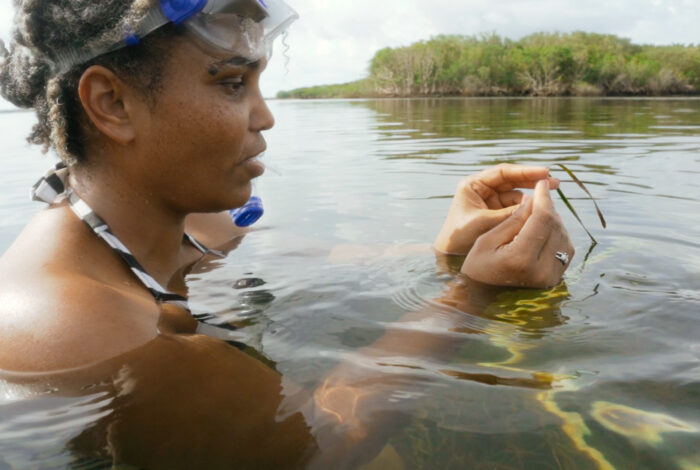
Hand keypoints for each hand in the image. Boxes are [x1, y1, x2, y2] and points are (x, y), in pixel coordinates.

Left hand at [434, 164, 559, 254]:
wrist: (449, 257)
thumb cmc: (460, 237)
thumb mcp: (484, 223)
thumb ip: (508, 213)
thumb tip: (534, 204)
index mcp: (473, 185)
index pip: (503, 172)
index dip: (525, 171)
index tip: (545, 172)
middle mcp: (482, 190)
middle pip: (512, 180)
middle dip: (533, 181)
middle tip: (555, 183)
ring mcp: (490, 201)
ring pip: (516, 194)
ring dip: (532, 196)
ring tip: (550, 200)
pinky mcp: (496, 213)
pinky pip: (515, 207)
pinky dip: (527, 209)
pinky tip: (540, 212)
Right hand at [461, 179, 574, 288]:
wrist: (481, 297)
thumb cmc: (478, 266)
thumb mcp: (487, 239)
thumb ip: (513, 219)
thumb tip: (534, 199)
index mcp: (521, 259)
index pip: (542, 219)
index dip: (544, 198)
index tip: (541, 182)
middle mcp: (541, 270)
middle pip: (555, 226)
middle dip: (549, 207)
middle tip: (539, 195)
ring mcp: (550, 277)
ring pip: (563, 236)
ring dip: (554, 220)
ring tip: (539, 212)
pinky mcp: (555, 279)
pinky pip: (564, 249)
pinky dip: (556, 234)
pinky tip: (543, 228)